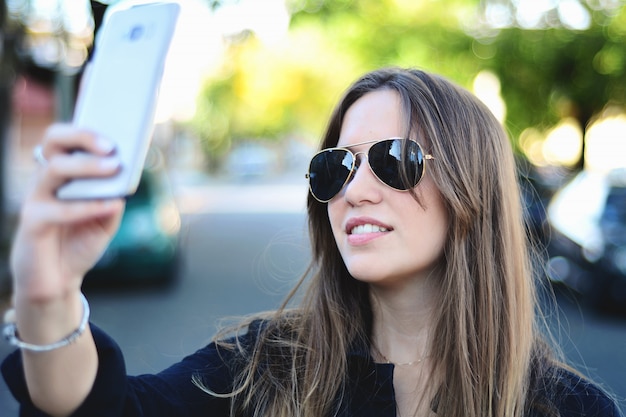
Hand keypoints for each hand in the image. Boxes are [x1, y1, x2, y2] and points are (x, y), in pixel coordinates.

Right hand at [11, 123, 124, 301]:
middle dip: (83, 136)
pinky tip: (111, 204)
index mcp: (64, 172)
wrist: (58, 281)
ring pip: (55, 168)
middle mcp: (47, 178)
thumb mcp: (107, 219)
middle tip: (112, 146)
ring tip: (114, 167)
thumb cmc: (81, 243)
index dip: (89, 129)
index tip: (118, 126)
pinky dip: (88, 205)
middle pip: (53, 140)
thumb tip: (125, 178)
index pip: (68, 137)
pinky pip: (59, 208)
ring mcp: (36, 197)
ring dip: (87, 166)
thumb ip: (114, 197)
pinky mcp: (32, 222)